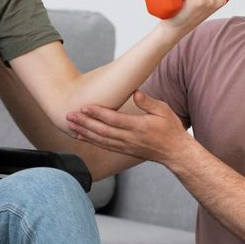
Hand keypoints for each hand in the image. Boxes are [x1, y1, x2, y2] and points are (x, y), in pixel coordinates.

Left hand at [66, 90, 191, 164]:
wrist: (174, 152)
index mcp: (139, 127)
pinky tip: (80, 135)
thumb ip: (148, 102)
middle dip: (84, 122)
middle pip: (102, 130)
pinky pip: (104, 146)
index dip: (98, 113)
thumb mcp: (163, 111)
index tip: (85, 106)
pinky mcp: (123, 151)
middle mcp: (129, 138)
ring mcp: (125, 146)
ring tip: (70, 124)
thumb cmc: (170, 129)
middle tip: (70, 115)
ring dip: (84, 131)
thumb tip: (136, 92)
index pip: (114, 120)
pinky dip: (91, 141)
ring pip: (100, 139)